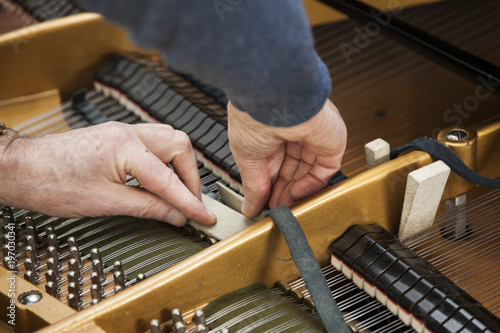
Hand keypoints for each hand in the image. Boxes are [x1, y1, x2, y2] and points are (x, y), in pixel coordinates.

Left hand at [0, 122, 215, 225]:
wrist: (20, 169)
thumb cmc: (51, 182)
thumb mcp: (105, 203)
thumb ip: (148, 207)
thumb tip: (175, 215)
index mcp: (126, 147)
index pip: (169, 178)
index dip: (190, 201)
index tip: (204, 216)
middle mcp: (128, 132)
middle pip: (179, 145)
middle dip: (191, 175)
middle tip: (191, 202)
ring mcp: (122, 131)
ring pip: (168, 140)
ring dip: (179, 166)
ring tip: (178, 192)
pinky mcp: (115, 136)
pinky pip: (152, 143)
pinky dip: (162, 162)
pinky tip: (158, 180)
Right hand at [228, 99, 346, 217]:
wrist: (273, 100)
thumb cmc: (253, 116)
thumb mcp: (246, 157)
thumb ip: (252, 185)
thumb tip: (249, 207)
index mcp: (270, 130)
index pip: (274, 165)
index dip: (269, 186)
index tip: (264, 204)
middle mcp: (293, 132)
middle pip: (292, 169)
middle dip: (283, 191)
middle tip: (275, 208)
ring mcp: (313, 136)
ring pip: (309, 171)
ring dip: (296, 192)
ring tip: (284, 205)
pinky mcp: (331, 141)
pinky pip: (325, 169)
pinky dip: (311, 185)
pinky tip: (295, 193)